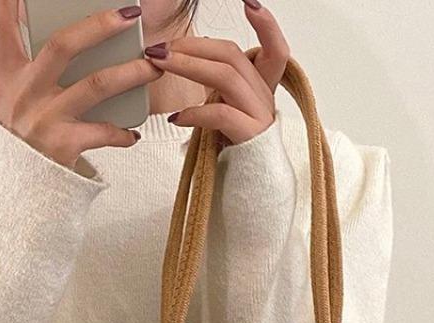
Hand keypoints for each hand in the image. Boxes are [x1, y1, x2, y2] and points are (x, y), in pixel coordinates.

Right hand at [0, 0, 162, 169]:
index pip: (3, 28)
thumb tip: (67, 41)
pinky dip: (122, 133)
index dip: (10, 2)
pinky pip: (103, 132)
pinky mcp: (64, 144)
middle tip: (130, 16)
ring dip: (131, 73)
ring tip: (153, 68)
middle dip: (100, 26)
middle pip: (64, 45)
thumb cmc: (24, 138)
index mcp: (11, 75)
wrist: (19, 187)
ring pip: (96, 85)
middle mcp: (27, 92)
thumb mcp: (12, 99)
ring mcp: (46, 118)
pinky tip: (133, 133)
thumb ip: (31, 69)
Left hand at [142, 1, 289, 147]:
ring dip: (188, 66)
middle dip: (193, 45)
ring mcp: (260, 117)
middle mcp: (264, 99)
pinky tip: (176, 117)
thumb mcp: (224, 115)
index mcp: (260, 91)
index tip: (250, 2)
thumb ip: (214, 90)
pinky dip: (195, 112)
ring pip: (226, 76)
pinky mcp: (251, 137)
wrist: (249, 194)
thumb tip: (181, 61)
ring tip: (159, 64)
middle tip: (159, 47)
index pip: (275, 50)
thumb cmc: (232, 154)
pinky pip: (221, 114)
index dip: (266, 25)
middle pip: (232, 56)